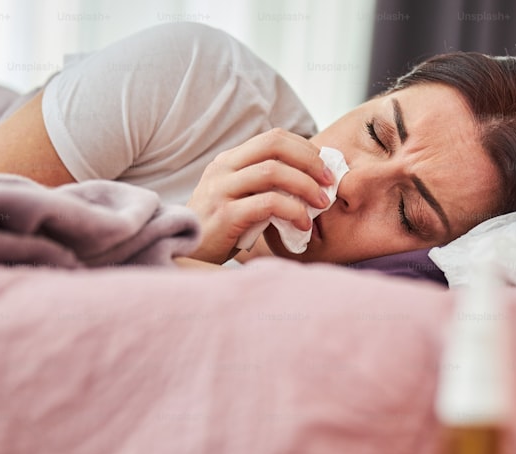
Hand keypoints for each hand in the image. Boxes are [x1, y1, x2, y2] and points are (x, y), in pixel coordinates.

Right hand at [185, 128, 334, 263]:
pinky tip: (303, 224)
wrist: (186, 254)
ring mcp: (221, 190)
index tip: (325, 167)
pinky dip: (293, 211)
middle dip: (310, 161)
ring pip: (273, 172)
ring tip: (322, 204)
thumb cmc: (221, 231)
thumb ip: (264, 187)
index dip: (305, 149)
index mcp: (229, 161)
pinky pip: (267, 204)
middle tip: (329, 181)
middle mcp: (222, 168)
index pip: (273, 138)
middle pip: (274, 145)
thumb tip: (311, 182)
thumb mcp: (240, 199)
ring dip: (305, 186)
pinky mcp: (225, 215)